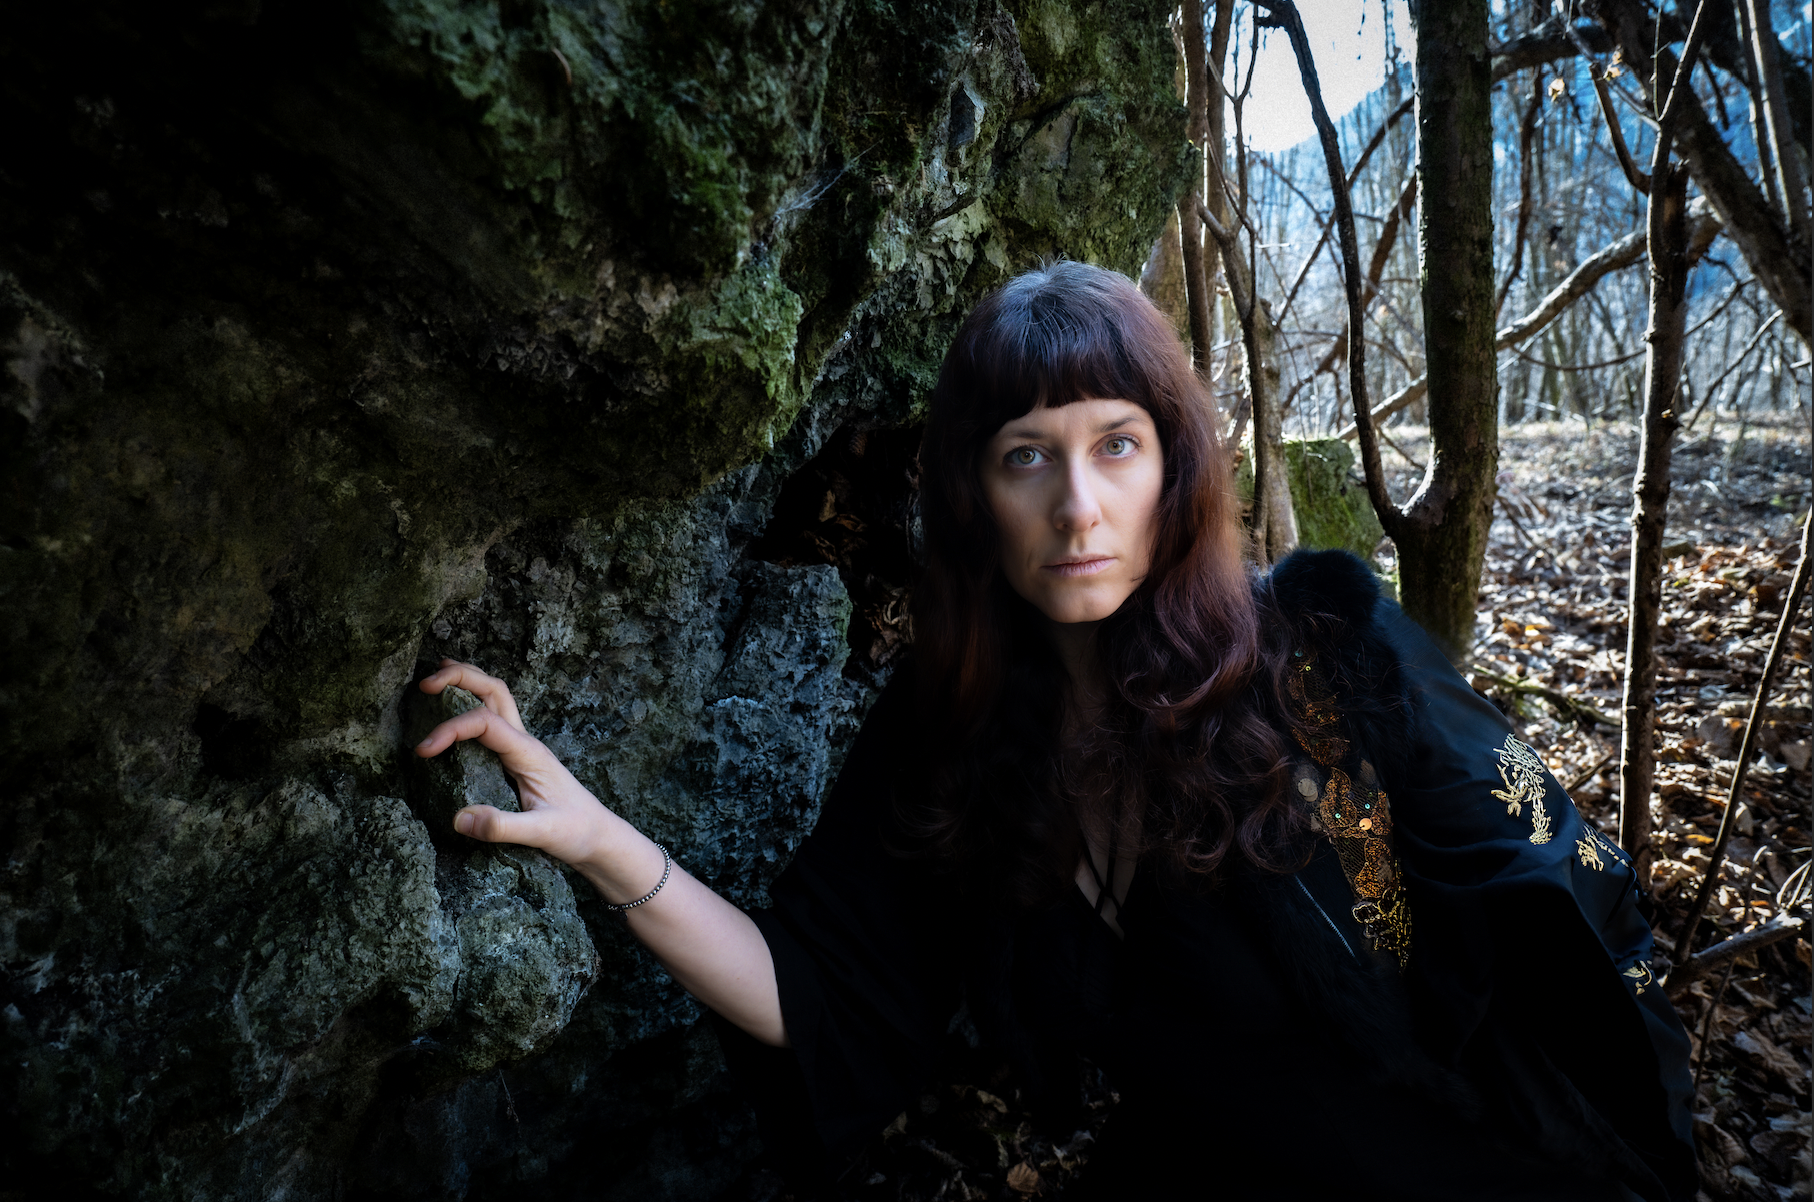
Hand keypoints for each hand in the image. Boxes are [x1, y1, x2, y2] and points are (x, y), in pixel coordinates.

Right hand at [414, 659, 610, 867]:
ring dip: (468, 682)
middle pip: (495, 691)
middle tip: (425, 684)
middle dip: (461, 678)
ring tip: (436, 677)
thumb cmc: (576, 832)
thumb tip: (459, 819)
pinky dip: (472, 703)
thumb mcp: (542, 834)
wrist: (599, 836)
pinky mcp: (518, 757)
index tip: (423, 751)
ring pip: (496, 699)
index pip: (485, 723)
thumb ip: (503, 827)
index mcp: (528, 753)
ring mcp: (523, 747)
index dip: (451, 729)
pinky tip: (455, 710)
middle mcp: (525, 743)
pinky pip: (494, 720)